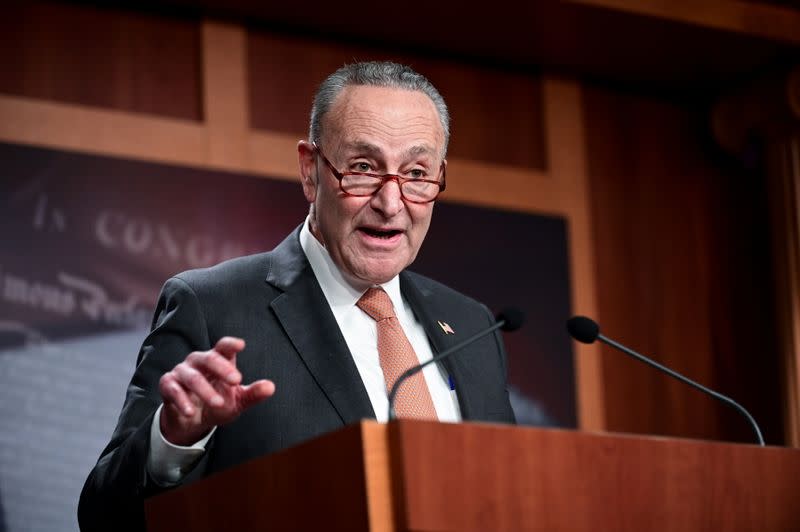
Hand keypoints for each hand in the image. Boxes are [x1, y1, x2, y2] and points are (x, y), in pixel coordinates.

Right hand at [158, 337, 274, 445]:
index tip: (241, 345)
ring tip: (217, 403)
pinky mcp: (168, 385)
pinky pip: (173, 390)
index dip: (230, 344)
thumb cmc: (218, 403)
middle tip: (236, 380)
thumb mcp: (238, 401)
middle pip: (208, 358)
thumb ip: (253, 393)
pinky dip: (182, 401)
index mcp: (218, 360)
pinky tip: (191, 411)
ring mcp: (182, 372)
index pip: (223, 347)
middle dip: (222, 368)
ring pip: (192, 377)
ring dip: (205, 390)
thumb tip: (271, 387)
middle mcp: (199, 362)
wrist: (193, 422)